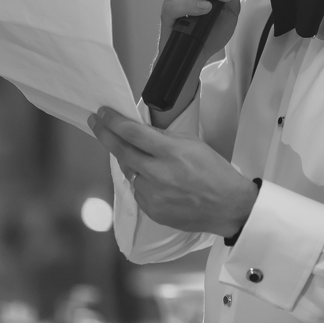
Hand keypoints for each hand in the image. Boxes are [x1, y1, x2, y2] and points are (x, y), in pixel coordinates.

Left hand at [89, 107, 258, 236]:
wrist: (227, 206)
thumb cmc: (215, 172)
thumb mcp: (194, 144)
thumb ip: (165, 137)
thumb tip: (141, 132)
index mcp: (170, 152)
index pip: (132, 133)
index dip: (113, 121)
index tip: (102, 112)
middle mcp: (157, 173)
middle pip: (121, 151)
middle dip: (104, 134)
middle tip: (96, 123)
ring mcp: (152, 194)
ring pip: (129, 172)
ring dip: (131, 162)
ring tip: (150, 161)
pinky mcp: (151, 210)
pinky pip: (138, 190)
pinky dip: (143, 182)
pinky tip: (160, 183)